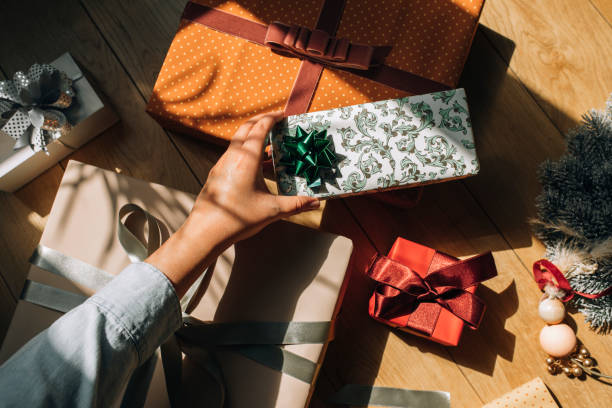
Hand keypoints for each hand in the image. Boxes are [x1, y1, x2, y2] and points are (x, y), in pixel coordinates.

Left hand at [147, 112, 319, 296]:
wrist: (206, 231)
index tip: (283, 115)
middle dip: (261, 120)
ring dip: (253, 136)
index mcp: (247, 158)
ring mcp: (222, 164)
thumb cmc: (238, 219)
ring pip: (238, 141)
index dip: (272, 118)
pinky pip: (233, 154)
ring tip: (269, 143)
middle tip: (276, 121)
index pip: (260, 127)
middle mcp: (232, 156)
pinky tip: (255, 165)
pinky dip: (246, 150)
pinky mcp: (217, 174)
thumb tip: (316, 202)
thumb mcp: (272, 210)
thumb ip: (296, 204)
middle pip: (246, 128)